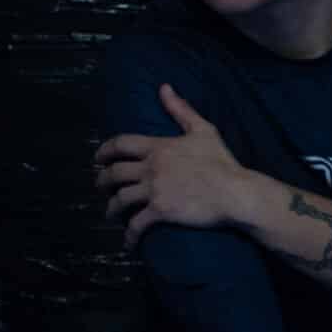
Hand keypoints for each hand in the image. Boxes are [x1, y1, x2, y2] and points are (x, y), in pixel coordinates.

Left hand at [93, 85, 250, 244]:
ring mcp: (154, 190)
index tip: (97, 159)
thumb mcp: (202, 130)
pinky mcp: (161, 212)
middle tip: (99, 186)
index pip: (120, 144)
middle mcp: (151, 168)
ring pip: (120, 199)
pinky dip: (129, 236)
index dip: (104, 151)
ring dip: (111, 208)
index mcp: (159, 147)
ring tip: (110, 214)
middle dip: (101, 181)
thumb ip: (180, 109)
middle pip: (114, 173)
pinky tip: (127, 243)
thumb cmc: (222, 162)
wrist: (235, 192)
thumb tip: (164, 87)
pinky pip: (137, 225)